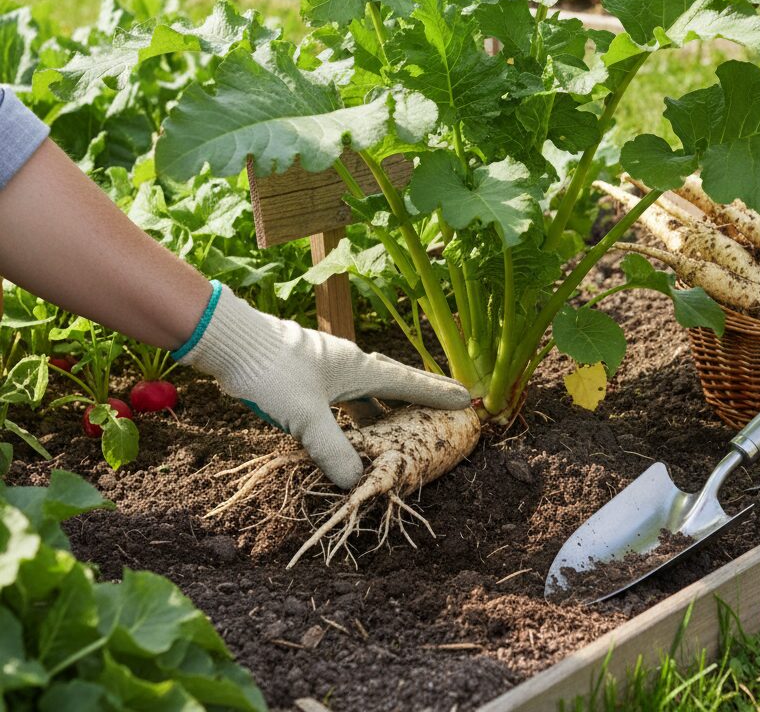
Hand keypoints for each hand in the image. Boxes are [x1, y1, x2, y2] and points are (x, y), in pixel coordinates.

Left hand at [178, 286, 470, 487]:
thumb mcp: (305, 416)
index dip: (436, 393)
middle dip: (417, 398)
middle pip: (392, 384)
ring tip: (402, 426)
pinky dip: (356, 413)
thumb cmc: (271, 371)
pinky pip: (344, 397)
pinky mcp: (306, 376)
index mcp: (357, 368)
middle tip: (443, 408)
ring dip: (385, 408)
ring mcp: (326, 368)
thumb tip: (355, 481)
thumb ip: (333, 449)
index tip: (465, 398)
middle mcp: (347, 365)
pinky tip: (350, 426)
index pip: (407, 383)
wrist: (229, 341)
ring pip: (366, 391)